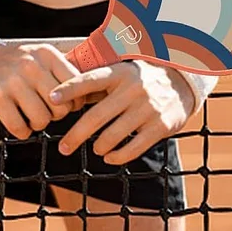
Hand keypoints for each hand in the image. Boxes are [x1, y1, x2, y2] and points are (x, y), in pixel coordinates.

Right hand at [0, 42, 81, 138]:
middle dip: (54, 116)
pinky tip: (14, 118)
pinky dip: (20, 130)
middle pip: (61, 108)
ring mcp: (13, 80)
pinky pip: (20, 128)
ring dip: (36, 124)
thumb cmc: (13, 66)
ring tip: (27, 113)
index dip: (72, 102)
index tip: (61, 103)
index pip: (76, 87)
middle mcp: (31, 64)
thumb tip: (91, 96)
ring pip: (42, 120)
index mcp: (46, 54)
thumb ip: (62, 74)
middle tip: (42, 109)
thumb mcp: (38, 59)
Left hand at [49, 61, 194, 163]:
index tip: (51, 98)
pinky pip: (134, 148)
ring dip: (99, 146)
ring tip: (94, 149)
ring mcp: (147, 108)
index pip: (89, 80)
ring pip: (113, 135)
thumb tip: (59, 93)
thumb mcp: (118, 73)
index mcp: (118, 73)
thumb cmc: (138, 79)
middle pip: (96, 116)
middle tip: (63, 148)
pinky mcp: (161, 126)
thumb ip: (93, 84)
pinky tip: (109, 156)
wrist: (180, 83)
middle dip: (76, 134)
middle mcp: (132, 89)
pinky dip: (118, 156)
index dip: (69, 89)